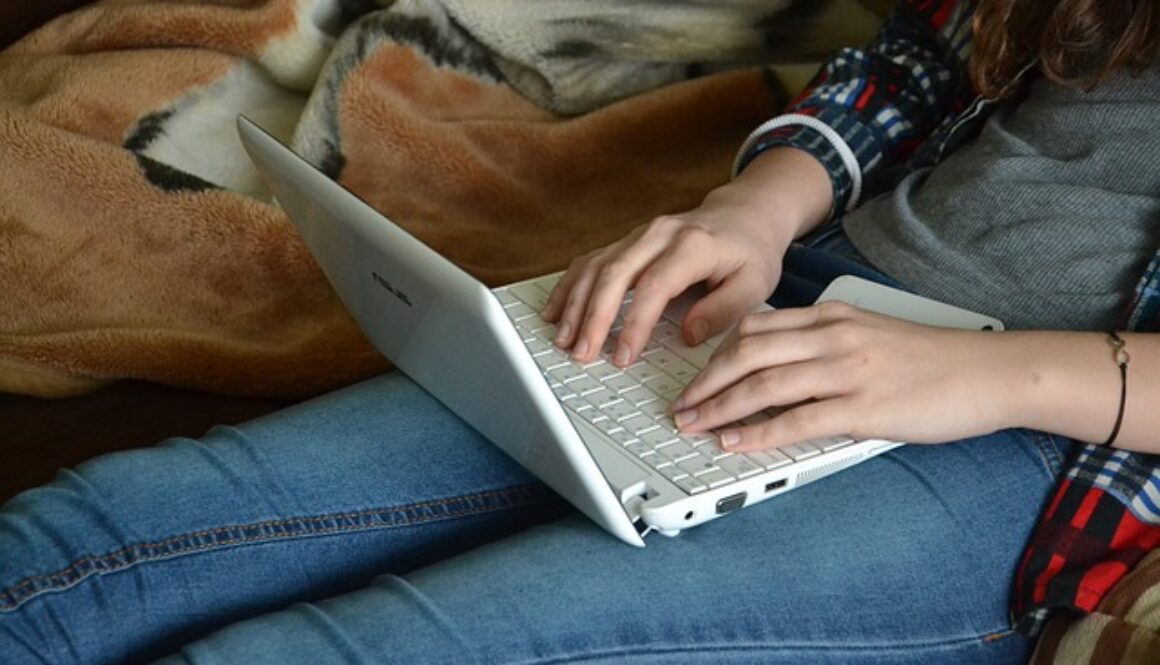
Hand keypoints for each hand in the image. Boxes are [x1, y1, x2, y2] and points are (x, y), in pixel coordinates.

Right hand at [542, 147, 831, 366]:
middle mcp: (660, 234)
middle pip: (614, 274)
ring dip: (575, 304)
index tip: (623, 356)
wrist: (744, 214)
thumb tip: (688, 336)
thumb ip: (723, 310)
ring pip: (596, 266)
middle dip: (592, 317)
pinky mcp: (627, 241)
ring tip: (563, 339)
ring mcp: (639, 235)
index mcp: (693, 245)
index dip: (635, 323)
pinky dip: (570, 286)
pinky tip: (555, 310)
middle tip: (581, 353)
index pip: (654, 287)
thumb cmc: (750, 252)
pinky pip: (590, 260)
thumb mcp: (755, 284)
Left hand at [671, 302, 1019, 450]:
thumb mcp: (870, 335)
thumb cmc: (933, 359)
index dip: (715, 354)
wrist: (991, 371)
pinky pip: (797, 419)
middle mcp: (834, 336)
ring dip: (719, 407)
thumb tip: (780, 367)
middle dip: (704, 382)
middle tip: (680, 407)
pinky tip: (735, 442)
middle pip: (746, 352)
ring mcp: (848, 370)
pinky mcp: (866, 406)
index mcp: (833, 316)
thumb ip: (825, 344)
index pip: (755, 327)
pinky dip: (758, 433)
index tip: (694, 377)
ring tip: (693, 426)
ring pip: (763, 384)